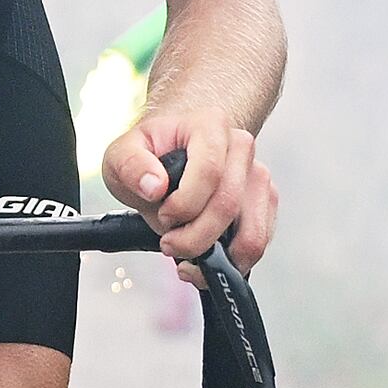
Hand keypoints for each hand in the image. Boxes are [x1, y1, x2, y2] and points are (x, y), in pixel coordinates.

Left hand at [106, 114, 275, 270]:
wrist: (173, 152)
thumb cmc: (152, 152)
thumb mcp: (122, 153)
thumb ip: (131, 165)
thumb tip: (154, 187)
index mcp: (210, 126)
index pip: (209, 171)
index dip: (184, 205)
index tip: (164, 216)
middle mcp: (240, 149)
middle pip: (228, 206)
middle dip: (193, 238)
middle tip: (168, 243)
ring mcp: (257, 177)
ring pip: (251, 232)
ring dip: (216, 256)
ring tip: (187, 257)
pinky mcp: (265, 203)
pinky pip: (258, 242)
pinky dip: (231, 262)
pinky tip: (204, 259)